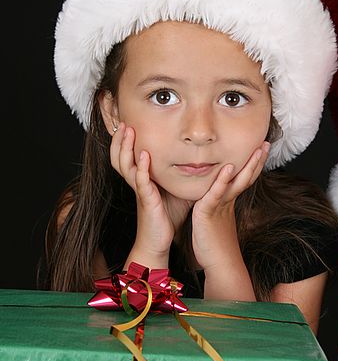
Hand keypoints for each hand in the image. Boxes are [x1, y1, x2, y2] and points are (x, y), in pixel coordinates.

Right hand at [110, 122, 192, 260]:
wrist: (158, 241)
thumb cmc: (166, 215)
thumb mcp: (173, 188)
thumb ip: (178, 172)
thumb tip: (195, 157)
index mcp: (141, 178)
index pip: (127, 154)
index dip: (124, 138)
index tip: (127, 119)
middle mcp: (137, 182)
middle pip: (119, 155)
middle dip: (119, 137)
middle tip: (122, 120)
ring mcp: (140, 190)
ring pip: (125, 165)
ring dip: (126, 147)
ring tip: (128, 130)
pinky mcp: (146, 200)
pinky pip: (141, 182)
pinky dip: (142, 168)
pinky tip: (144, 156)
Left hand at [191, 141, 270, 272]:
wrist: (220, 266)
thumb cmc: (214, 248)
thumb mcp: (215, 222)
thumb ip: (216, 209)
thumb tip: (216, 204)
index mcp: (228, 202)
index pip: (243, 178)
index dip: (253, 165)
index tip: (261, 149)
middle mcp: (228, 202)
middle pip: (246, 176)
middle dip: (257, 160)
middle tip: (266, 143)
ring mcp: (221, 206)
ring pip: (237, 181)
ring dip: (248, 165)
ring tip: (258, 149)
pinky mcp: (209, 211)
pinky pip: (217, 193)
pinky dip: (223, 180)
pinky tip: (229, 167)